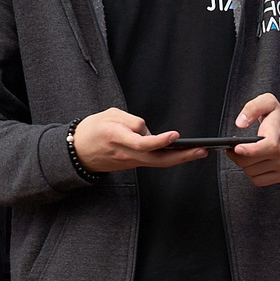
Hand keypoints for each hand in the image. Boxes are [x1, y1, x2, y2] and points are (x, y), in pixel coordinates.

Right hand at [73, 108, 202, 172]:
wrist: (77, 152)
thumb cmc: (92, 130)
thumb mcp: (108, 116)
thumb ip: (130, 121)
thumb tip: (148, 131)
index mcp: (117, 137)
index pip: (142, 143)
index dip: (160, 141)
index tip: (175, 135)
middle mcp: (126, 153)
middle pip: (157, 159)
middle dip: (181, 156)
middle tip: (202, 151)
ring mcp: (130, 162)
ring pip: (158, 163)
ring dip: (180, 159)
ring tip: (199, 151)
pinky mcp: (133, 164)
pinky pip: (153, 162)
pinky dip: (169, 158)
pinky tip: (182, 153)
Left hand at [228, 94, 279, 186]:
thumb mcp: (269, 103)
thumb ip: (252, 108)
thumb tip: (240, 123)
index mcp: (276, 136)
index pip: (259, 149)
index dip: (245, 151)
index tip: (236, 148)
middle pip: (248, 163)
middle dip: (236, 155)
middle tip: (234, 148)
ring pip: (250, 173)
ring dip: (245, 164)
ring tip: (247, 154)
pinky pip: (258, 181)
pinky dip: (253, 174)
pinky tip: (255, 163)